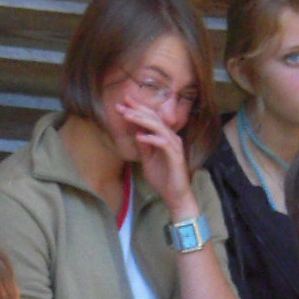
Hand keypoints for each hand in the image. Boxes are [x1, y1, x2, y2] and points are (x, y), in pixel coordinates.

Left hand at [114, 97, 195, 217]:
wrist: (175, 195)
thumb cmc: (162, 178)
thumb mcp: (148, 159)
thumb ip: (143, 146)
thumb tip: (136, 132)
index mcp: (165, 137)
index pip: (151, 119)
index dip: (138, 109)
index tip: (124, 102)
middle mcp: (171, 137)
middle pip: (154, 118)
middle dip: (138, 110)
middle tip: (122, 104)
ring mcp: (175, 146)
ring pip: (159, 127)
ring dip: (142, 120)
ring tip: (128, 115)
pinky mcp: (176, 156)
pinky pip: (163, 143)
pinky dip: (151, 138)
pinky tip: (140, 136)